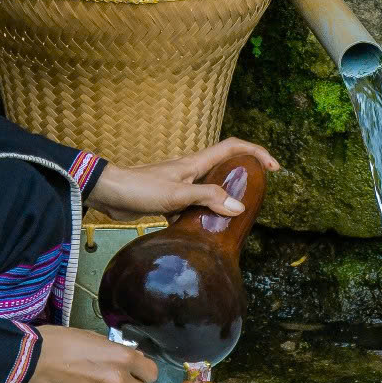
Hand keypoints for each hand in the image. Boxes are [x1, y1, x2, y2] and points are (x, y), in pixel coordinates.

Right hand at [21, 325, 155, 382]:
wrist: (32, 361)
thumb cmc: (62, 342)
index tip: (137, 372)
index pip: (151, 373)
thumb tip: (132, 359)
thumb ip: (116, 352)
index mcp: (122, 359)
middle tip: (113, 379)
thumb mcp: (94, 338)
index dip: (144, 372)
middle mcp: (117, 381)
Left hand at [88, 138, 278, 221]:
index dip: (256, 153)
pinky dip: (200, 218)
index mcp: (196, 163)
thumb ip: (207, 199)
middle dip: (244, 177)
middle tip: (258, 195)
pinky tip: (202, 235)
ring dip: (222, 202)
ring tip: (234, 221)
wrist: (108, 193)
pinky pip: (193, 207)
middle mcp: (191, 171)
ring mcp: (180, 185)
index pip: (233, 147)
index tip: (273, 167)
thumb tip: (238, 207)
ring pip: (209, 190)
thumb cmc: (140, 188)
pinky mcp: (170, 200)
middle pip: (225, 167)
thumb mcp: (177, 195)